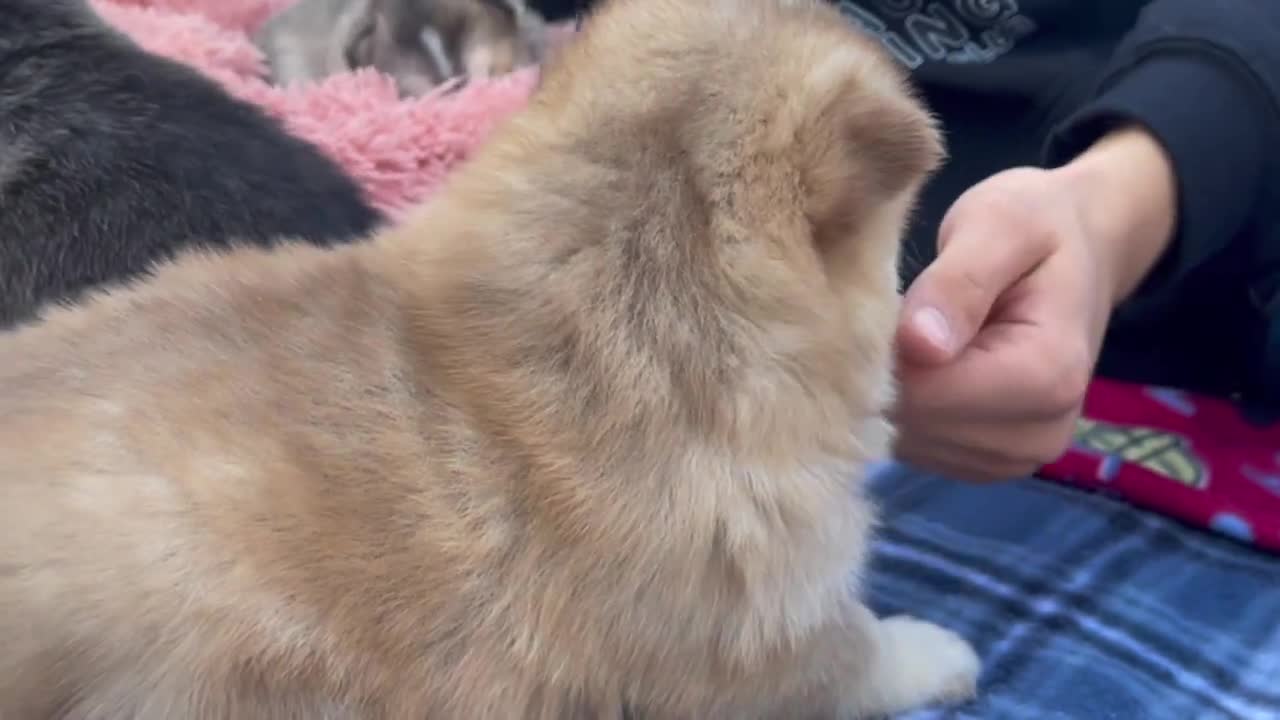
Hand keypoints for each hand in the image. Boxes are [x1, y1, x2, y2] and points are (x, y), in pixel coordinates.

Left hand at [892, 126, 1177, 481]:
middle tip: (897, 309)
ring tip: (916, 333)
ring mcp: (1012, 459)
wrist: (1083, 248)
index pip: (925, 392)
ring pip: (906, 440)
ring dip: (891, 389)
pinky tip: (922, 363)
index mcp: (1047, 375)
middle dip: (884, 370)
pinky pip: (915, 447)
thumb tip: (919, 346)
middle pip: (912, 423)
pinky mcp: (984, 465)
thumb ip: (959, 282)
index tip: (879, 301)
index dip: (882, 351)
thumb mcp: (1000, 224)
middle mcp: (1036, 434)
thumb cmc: (1039, 225)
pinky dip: (904, 406)